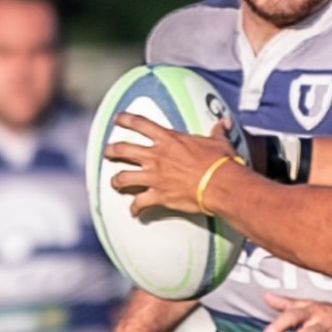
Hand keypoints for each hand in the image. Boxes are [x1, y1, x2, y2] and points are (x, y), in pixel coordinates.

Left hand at [107, 114, 239, 217]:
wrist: (221, 184)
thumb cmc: (220, 162)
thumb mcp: (219, 142)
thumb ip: (217, 132)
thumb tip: (224, 123)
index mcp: (168, 139)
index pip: (140, 124)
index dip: (126, 119)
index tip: (118, 119)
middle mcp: (156, 156)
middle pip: (123, 149)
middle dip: (111, 151)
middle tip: (108, 152)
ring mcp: (154, 176)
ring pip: (123, 177)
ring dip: (116, 181)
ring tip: (114, 183)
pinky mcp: (158, 196)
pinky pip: (139, 203)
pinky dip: (135, 209)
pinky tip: (134, 212)